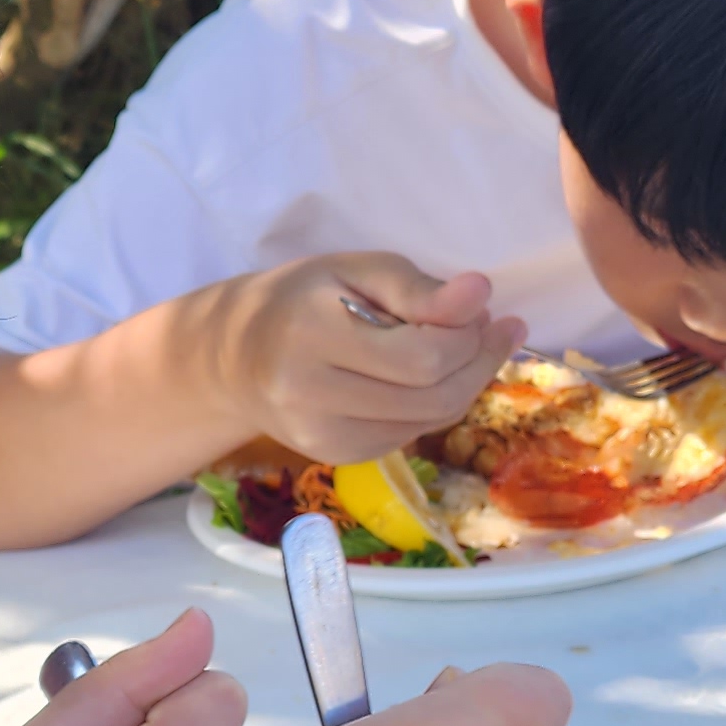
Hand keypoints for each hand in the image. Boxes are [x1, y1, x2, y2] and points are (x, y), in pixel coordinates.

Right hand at [214, 254, 523, 463]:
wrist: (235, 355)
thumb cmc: (299, 298)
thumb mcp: (354, 270)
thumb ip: (416, 287)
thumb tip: (481, 296)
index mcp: (311, 337)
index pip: (420, 357)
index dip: (468, 335)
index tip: (485, 304)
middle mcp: (311, 398)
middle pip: (432, 396)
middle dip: (477, 360)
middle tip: (490, 327)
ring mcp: (322, 437)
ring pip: (428, 421)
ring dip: (464, 383)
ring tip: (468, 346)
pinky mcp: (334, 456)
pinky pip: (409, 435)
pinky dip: (434, 405)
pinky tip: (430, 376)